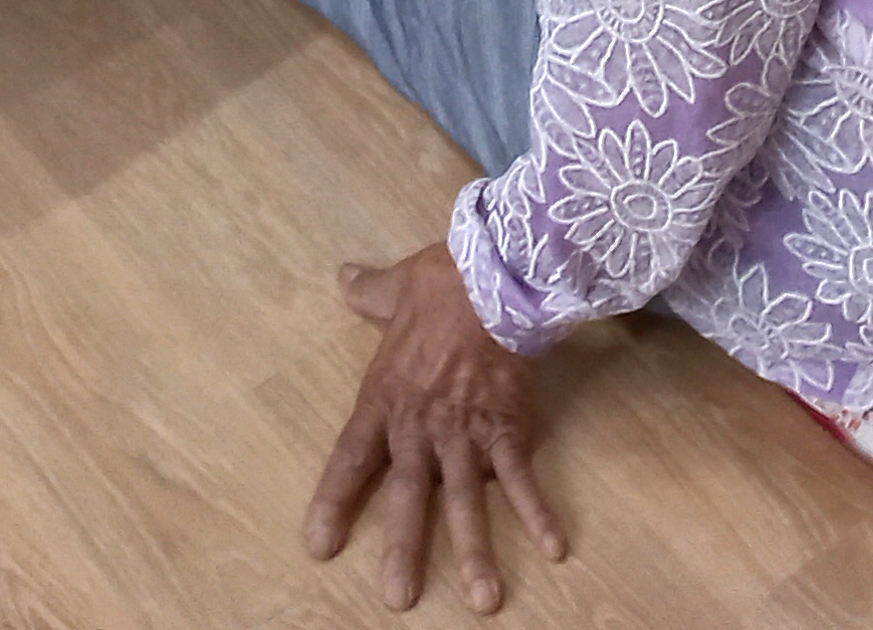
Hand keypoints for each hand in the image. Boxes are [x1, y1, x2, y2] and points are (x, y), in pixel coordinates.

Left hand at [305, 246, 564, 614]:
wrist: (496, 274)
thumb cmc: (443, 283)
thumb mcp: (394, 287)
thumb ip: (368, 292)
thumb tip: (343, 276)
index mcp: (384, 397)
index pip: (351, 457)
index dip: (334, 501)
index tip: (320, 545)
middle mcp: (421, 426)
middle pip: (408, 496)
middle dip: (404, 548)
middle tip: (400, 597)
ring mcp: (466, 432)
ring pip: (466, 501)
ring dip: (475, 551)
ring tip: (483, 599)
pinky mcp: (508, 427)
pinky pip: (522, 478)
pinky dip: (538, 512)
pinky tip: (552, 547)